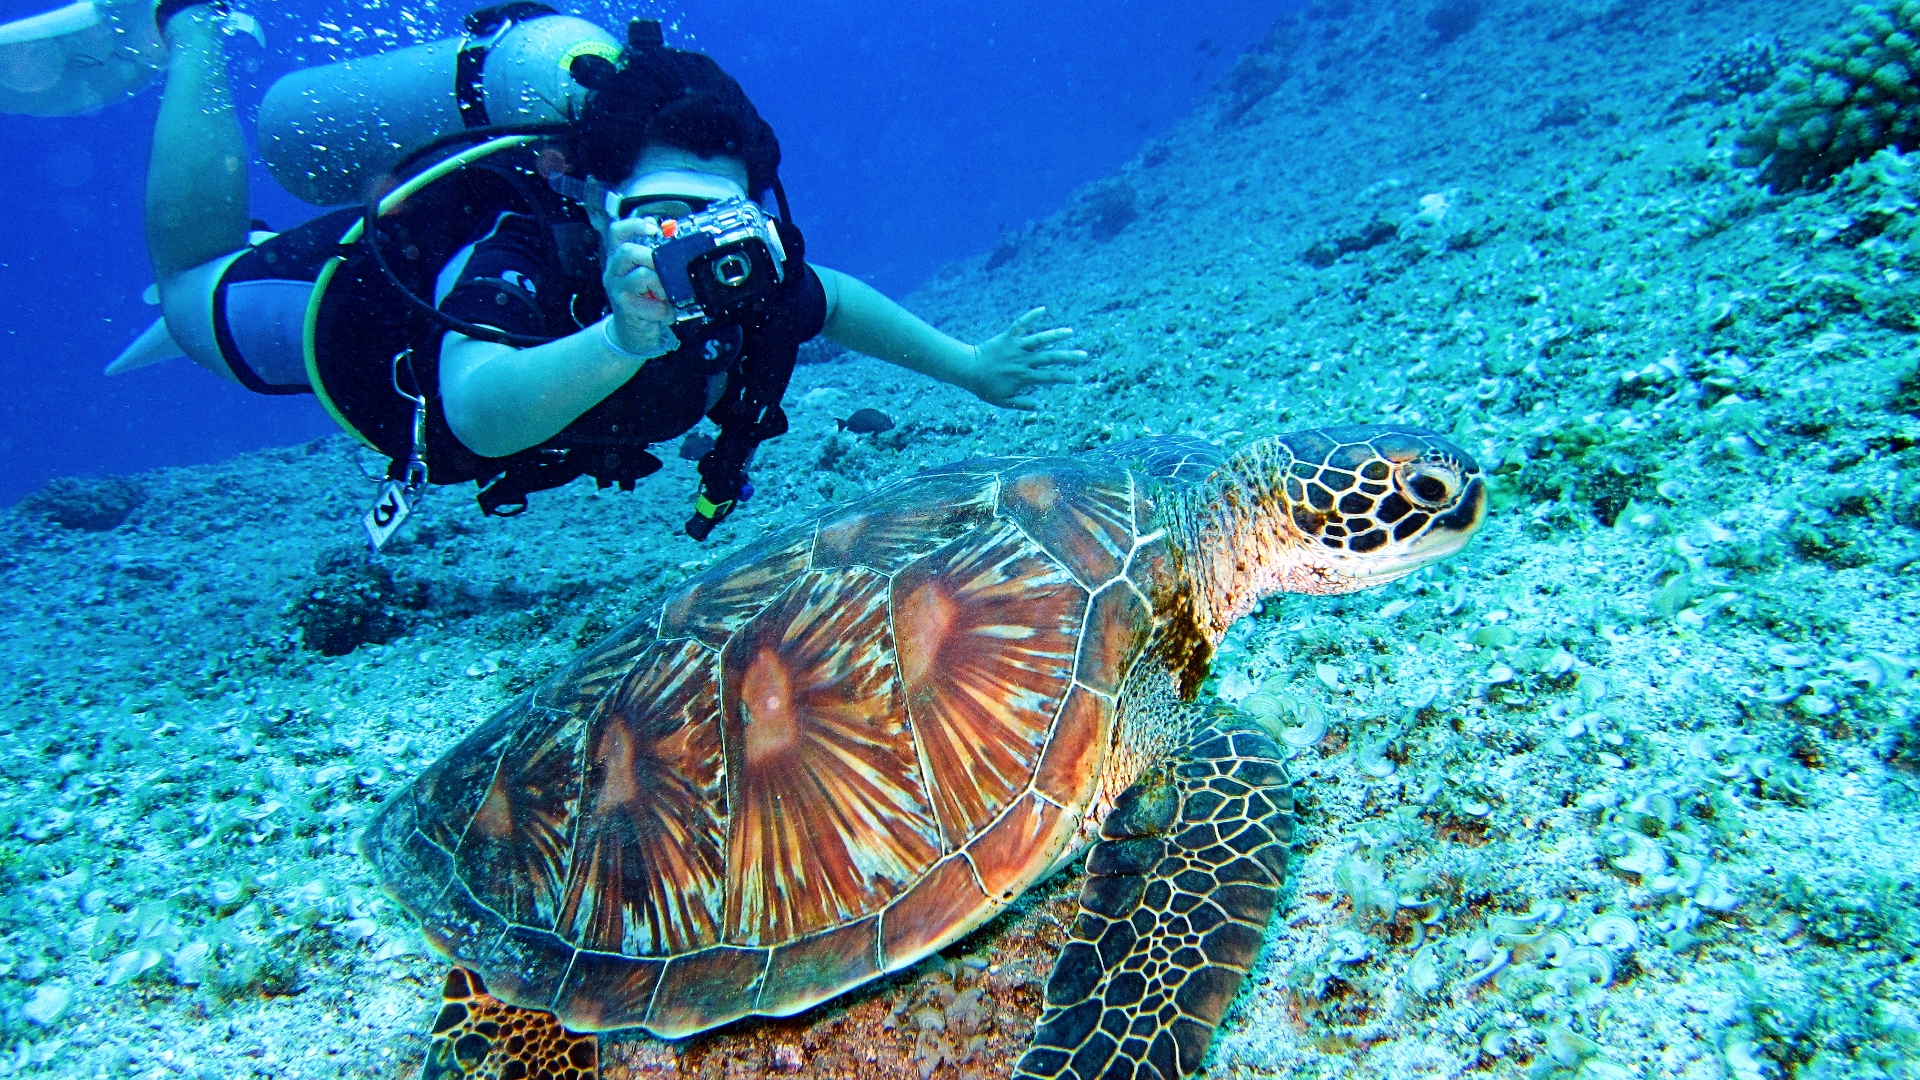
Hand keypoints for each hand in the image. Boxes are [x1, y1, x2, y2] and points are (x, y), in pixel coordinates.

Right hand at [601, 216, 675, 354]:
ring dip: (662, 286)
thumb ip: (655, 260)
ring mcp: (618, 290)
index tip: (654, 229)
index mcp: (620, 259)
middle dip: (653, 258)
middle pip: (627, 251)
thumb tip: (674, 241)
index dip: (635, 225)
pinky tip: (665, 314)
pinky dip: (665, 310)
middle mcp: (614, 272)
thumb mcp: (648, 277)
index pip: (618, 232)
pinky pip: (651, 305)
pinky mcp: (626, 309)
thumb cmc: (643, 302)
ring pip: (642, 276)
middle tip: (666, 270)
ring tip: (667, 296)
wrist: (631, 334)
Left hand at [966, 307, 1086, 409]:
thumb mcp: (1003, 401)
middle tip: (1084, 355)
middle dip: (1068, 357)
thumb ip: (1022, 403)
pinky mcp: (1008, 336)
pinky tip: (1043, 309)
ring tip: (1070, 332)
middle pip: (1050, 358)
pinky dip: (1031, 316)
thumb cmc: (985, 387)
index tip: (1077, 379)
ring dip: (1056, 335)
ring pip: (1039, 340)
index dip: (1064, 378)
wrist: (968, 369)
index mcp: (1024, 377)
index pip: (1049, 377)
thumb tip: (1041, 406)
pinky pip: (1020, 324)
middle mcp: (1023, 360)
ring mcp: (1016, 347)